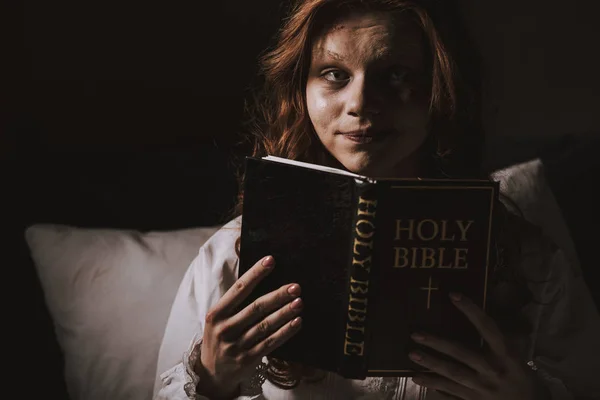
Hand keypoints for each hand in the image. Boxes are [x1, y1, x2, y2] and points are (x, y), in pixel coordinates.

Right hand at [195, 255, 302, 398]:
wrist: (212, 373)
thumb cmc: (219, 337)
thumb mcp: (218, 318)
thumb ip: (235, 302)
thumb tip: (260, 278)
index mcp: (216, 313)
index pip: (239, 289)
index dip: (255, 274)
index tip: (270, 260)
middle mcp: (225, 329)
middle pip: (256, 308)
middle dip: (277, 296)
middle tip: (295, 286)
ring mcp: (236, 345)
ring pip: (265, 326)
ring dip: (284, 313)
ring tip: (299, 302)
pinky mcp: (248, 359)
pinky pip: (270, 343)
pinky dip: (285, 332)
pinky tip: (296, 322)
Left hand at [408, 293, 549, 399]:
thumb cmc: (526, 383)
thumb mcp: (518, 360)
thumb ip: (499, 344)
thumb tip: (478, 321)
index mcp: (506, 356)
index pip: (488, 328)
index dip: (471, 311)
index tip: (453, 295)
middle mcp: (493, 371)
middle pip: (462, 354)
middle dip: (437, 343)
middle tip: (416, 334)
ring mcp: (482, 389)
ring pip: (452, 374)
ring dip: (430, 364)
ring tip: (412, 355)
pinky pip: (451, 394)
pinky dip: (435, 386)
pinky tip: (419, 378)